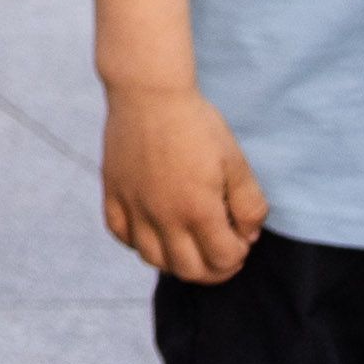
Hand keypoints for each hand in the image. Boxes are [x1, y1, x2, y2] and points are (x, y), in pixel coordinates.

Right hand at [99, 79, 266, 285]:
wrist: (149, 92)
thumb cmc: (197, 124)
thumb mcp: (237, 162)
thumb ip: (250, 205)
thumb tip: (247, 234)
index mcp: (198, 209)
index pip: (223, 260)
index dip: (239, 253)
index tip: (240, 234)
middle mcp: (163, 215)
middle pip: (189, 270)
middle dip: (213, 269)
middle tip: (220, 249)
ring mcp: (134, 205)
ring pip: (153, 259)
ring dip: (176, 261)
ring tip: (188, 243)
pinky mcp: (113, 192)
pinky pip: (120, 234)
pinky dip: (138, 241)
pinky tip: (153, 228)